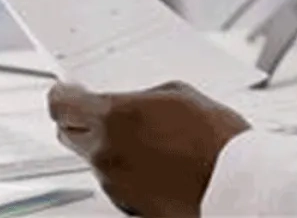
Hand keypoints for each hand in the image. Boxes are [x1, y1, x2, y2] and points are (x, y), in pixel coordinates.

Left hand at [47, 80, 249, 216]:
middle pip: (68, 134)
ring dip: (110, 146)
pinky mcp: (127, 206)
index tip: (66, 89)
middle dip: (80, 120)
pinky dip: (128, 169)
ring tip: (149, 139)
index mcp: (113, 118)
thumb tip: (132, 103)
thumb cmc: (216, 143)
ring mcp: (114, 184)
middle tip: (98, 111)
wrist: (235, 186)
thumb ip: (142, 98)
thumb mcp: (179, 95)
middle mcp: (105, 154)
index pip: (60, 105)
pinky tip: (158, 162)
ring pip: (95, 159)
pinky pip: (116, 181)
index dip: (61, 94)